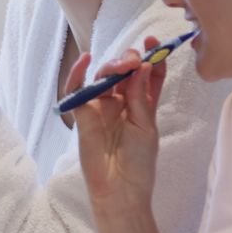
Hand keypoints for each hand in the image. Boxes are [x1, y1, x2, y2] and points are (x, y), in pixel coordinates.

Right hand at [67, 37, 166, 211]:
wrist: (121, 190)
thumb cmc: (139, 163)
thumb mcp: (146, 125)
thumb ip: (142, 96)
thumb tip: (142, 65)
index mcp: (141, 104)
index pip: (146, 75)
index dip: (151, 57)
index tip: (154, 42)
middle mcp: (121, 103)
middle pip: (123, 72)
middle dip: (129, 60)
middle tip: (135, 58)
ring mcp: (101, 108)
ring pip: (103, 77)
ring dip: (113, 66)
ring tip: (124, 64)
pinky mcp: (83, 115)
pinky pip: (77, 90)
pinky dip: (78, 74)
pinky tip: (85, 60)